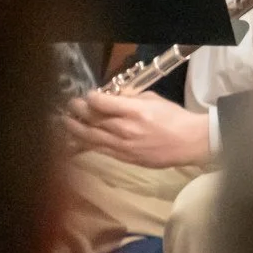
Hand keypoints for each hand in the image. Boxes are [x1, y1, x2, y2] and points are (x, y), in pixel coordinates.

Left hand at [64, 88, 213, 168]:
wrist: (188, 142)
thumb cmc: (174, 117)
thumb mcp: (154, 99)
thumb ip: (131, 98)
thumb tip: (113, 97)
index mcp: (134, 111)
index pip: (102, 103)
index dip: (90, 97)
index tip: (87, 95)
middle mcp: (124, 128)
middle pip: (92, 119)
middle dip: (77, 110)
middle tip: (70, 105)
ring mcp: (121, 145)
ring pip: (89, 136)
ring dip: (74, 128)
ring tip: (65, 121)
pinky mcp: (122, 157)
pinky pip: (98, 150)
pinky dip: (84, 144)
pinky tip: (75, 139)